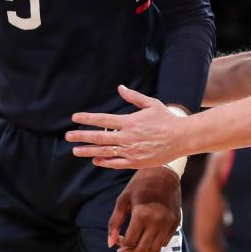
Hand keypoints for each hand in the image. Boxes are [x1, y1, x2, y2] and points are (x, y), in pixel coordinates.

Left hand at [65, 85, 186, 168]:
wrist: (183, 138)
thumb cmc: (167, 119)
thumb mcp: (151, 104)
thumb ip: (134, 97)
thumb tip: (120, 87)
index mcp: (129, 122)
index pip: (103, 120)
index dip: (87, 119)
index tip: (74, 118)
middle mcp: (128, 137)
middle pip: (99, 137)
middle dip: (81, 136)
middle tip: (67, 136)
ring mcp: (132, 151)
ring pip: (105, 152)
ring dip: (88, 151)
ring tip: (75, 150)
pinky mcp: (137, 162)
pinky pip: (117, 163)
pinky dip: (105, 162)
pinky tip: (95, 160)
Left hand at [108, 167, 180, 251]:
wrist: (163, 173)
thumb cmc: (139, 184)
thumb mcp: (122, 200)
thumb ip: (114, 222)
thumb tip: (109, 243)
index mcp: (142, 215)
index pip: (129, 241)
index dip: (120, 244)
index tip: (116, 240)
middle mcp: (157, 222)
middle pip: (142, 249)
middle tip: (121, 251)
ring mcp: (168, 224)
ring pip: (155, 249)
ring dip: (142, 251)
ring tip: (133, 246)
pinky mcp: (176, 223)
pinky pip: (164, 242)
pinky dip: (154, 244)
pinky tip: (145, 238)